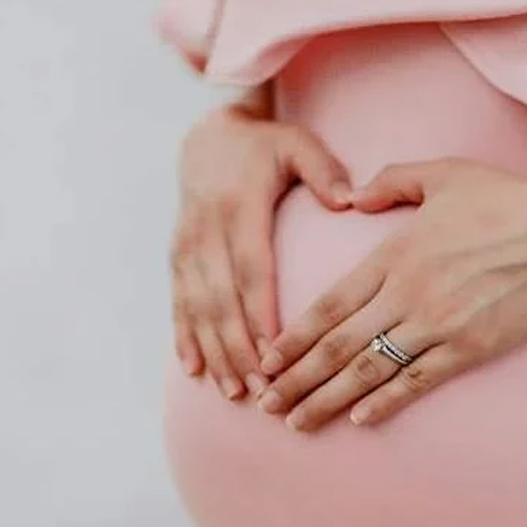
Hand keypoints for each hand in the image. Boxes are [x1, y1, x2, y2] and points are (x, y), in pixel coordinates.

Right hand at [171, 103, 351, 399]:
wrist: (208, 136)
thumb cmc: (265, 146)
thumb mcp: (297, 144)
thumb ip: (324, 170)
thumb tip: (349, 199)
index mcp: (240, 207)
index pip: (251, 269)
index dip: (259, 311)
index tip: (275, 350)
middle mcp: (207, 231)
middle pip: (221, 299)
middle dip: (238, 348)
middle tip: (261, 388)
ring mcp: (188, 246)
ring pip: (197, 307)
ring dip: (213, 351)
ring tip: (233, 390)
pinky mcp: (177, 256)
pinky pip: (178, 301)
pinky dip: (184, 337)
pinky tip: (194, 370)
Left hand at [254, 158, 526, 428]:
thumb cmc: (504, 201)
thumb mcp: (442, 174)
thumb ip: (391, 181)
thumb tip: (353, 195)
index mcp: (392, 255)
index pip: (328, 304)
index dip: (293, 337)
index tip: (266, 359)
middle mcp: (405, 294)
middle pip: (337, 345)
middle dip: (295, 378)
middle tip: (264, 403)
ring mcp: (436, 325)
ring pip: (368, 371)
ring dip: (327, 400)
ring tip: (297, 422)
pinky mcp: (467, 349)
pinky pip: (417, 382)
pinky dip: (385, 402)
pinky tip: (359, 420)